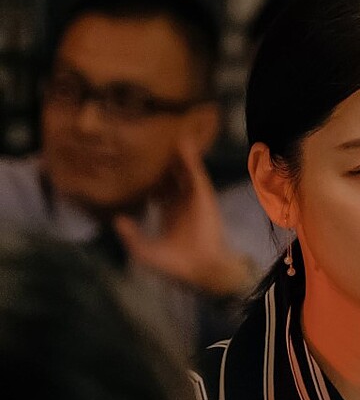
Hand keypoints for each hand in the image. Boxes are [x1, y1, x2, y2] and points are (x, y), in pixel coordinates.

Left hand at [113, 137, 254, 297]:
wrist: (199, 267)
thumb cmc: (174, 264)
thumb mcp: (144, 250)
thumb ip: (131, 235)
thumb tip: (116, 219)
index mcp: (169, 213)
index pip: (158, 189)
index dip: (147, 177)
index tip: (134, 163)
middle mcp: (181, 201)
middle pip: (171, 174)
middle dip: (162, 160)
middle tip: (150, 140)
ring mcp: (192, 196)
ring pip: (183, 169)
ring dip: (178, 152)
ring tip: (169, 131)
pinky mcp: (202, 194)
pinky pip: (195, 171)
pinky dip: (190, 157)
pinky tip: (183, 142)